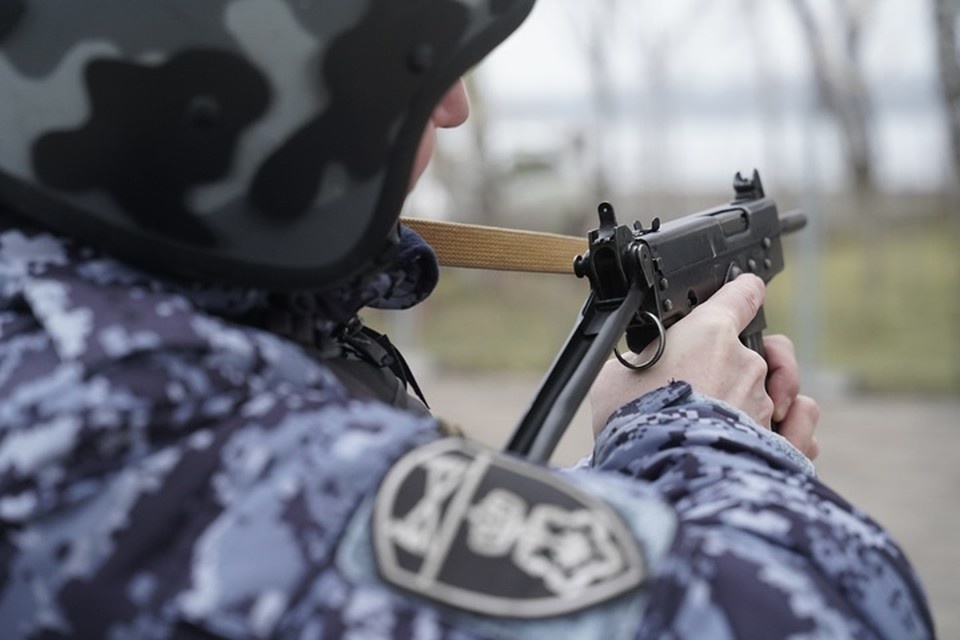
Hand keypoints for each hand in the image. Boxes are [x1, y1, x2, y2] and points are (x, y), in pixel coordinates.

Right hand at [589, 275, 817, 457]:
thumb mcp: (615, 378)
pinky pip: (802, 424)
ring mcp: (768, 402)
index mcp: (710, 333)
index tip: (744, 290)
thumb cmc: (632, 422)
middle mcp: (747, 362)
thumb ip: (640, 364)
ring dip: (764, 398)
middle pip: (759, 350)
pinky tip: (777, 431)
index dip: (742, 292)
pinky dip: (793, 427)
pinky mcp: (784, 440)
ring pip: (781, 388)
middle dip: (739, 365)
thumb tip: (641, 370)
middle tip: (711, 383)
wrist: (660, 471)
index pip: (741, 295)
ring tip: (738, 414)